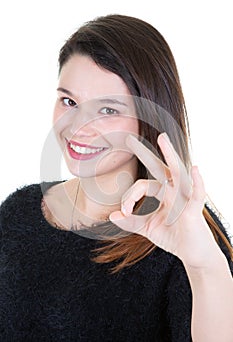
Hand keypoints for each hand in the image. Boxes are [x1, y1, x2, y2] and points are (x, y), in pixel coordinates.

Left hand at [110, 133, 221, 267]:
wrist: (192, 254)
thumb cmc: (173, 237)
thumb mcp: (147, 228)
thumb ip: (130, 221)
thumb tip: (112, 215)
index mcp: (163, 194)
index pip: (142, 185)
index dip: (130, 197)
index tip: (124, 211)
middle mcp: (173, 191)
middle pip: (158, 167)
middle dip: (144, 153)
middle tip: (130, 139)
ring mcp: (184, 197)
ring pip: (177, 172)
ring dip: (170, 155)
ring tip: (162, 139)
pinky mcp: (193, 209)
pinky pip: (197, 193)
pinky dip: (197, 182)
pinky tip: (194, 169)